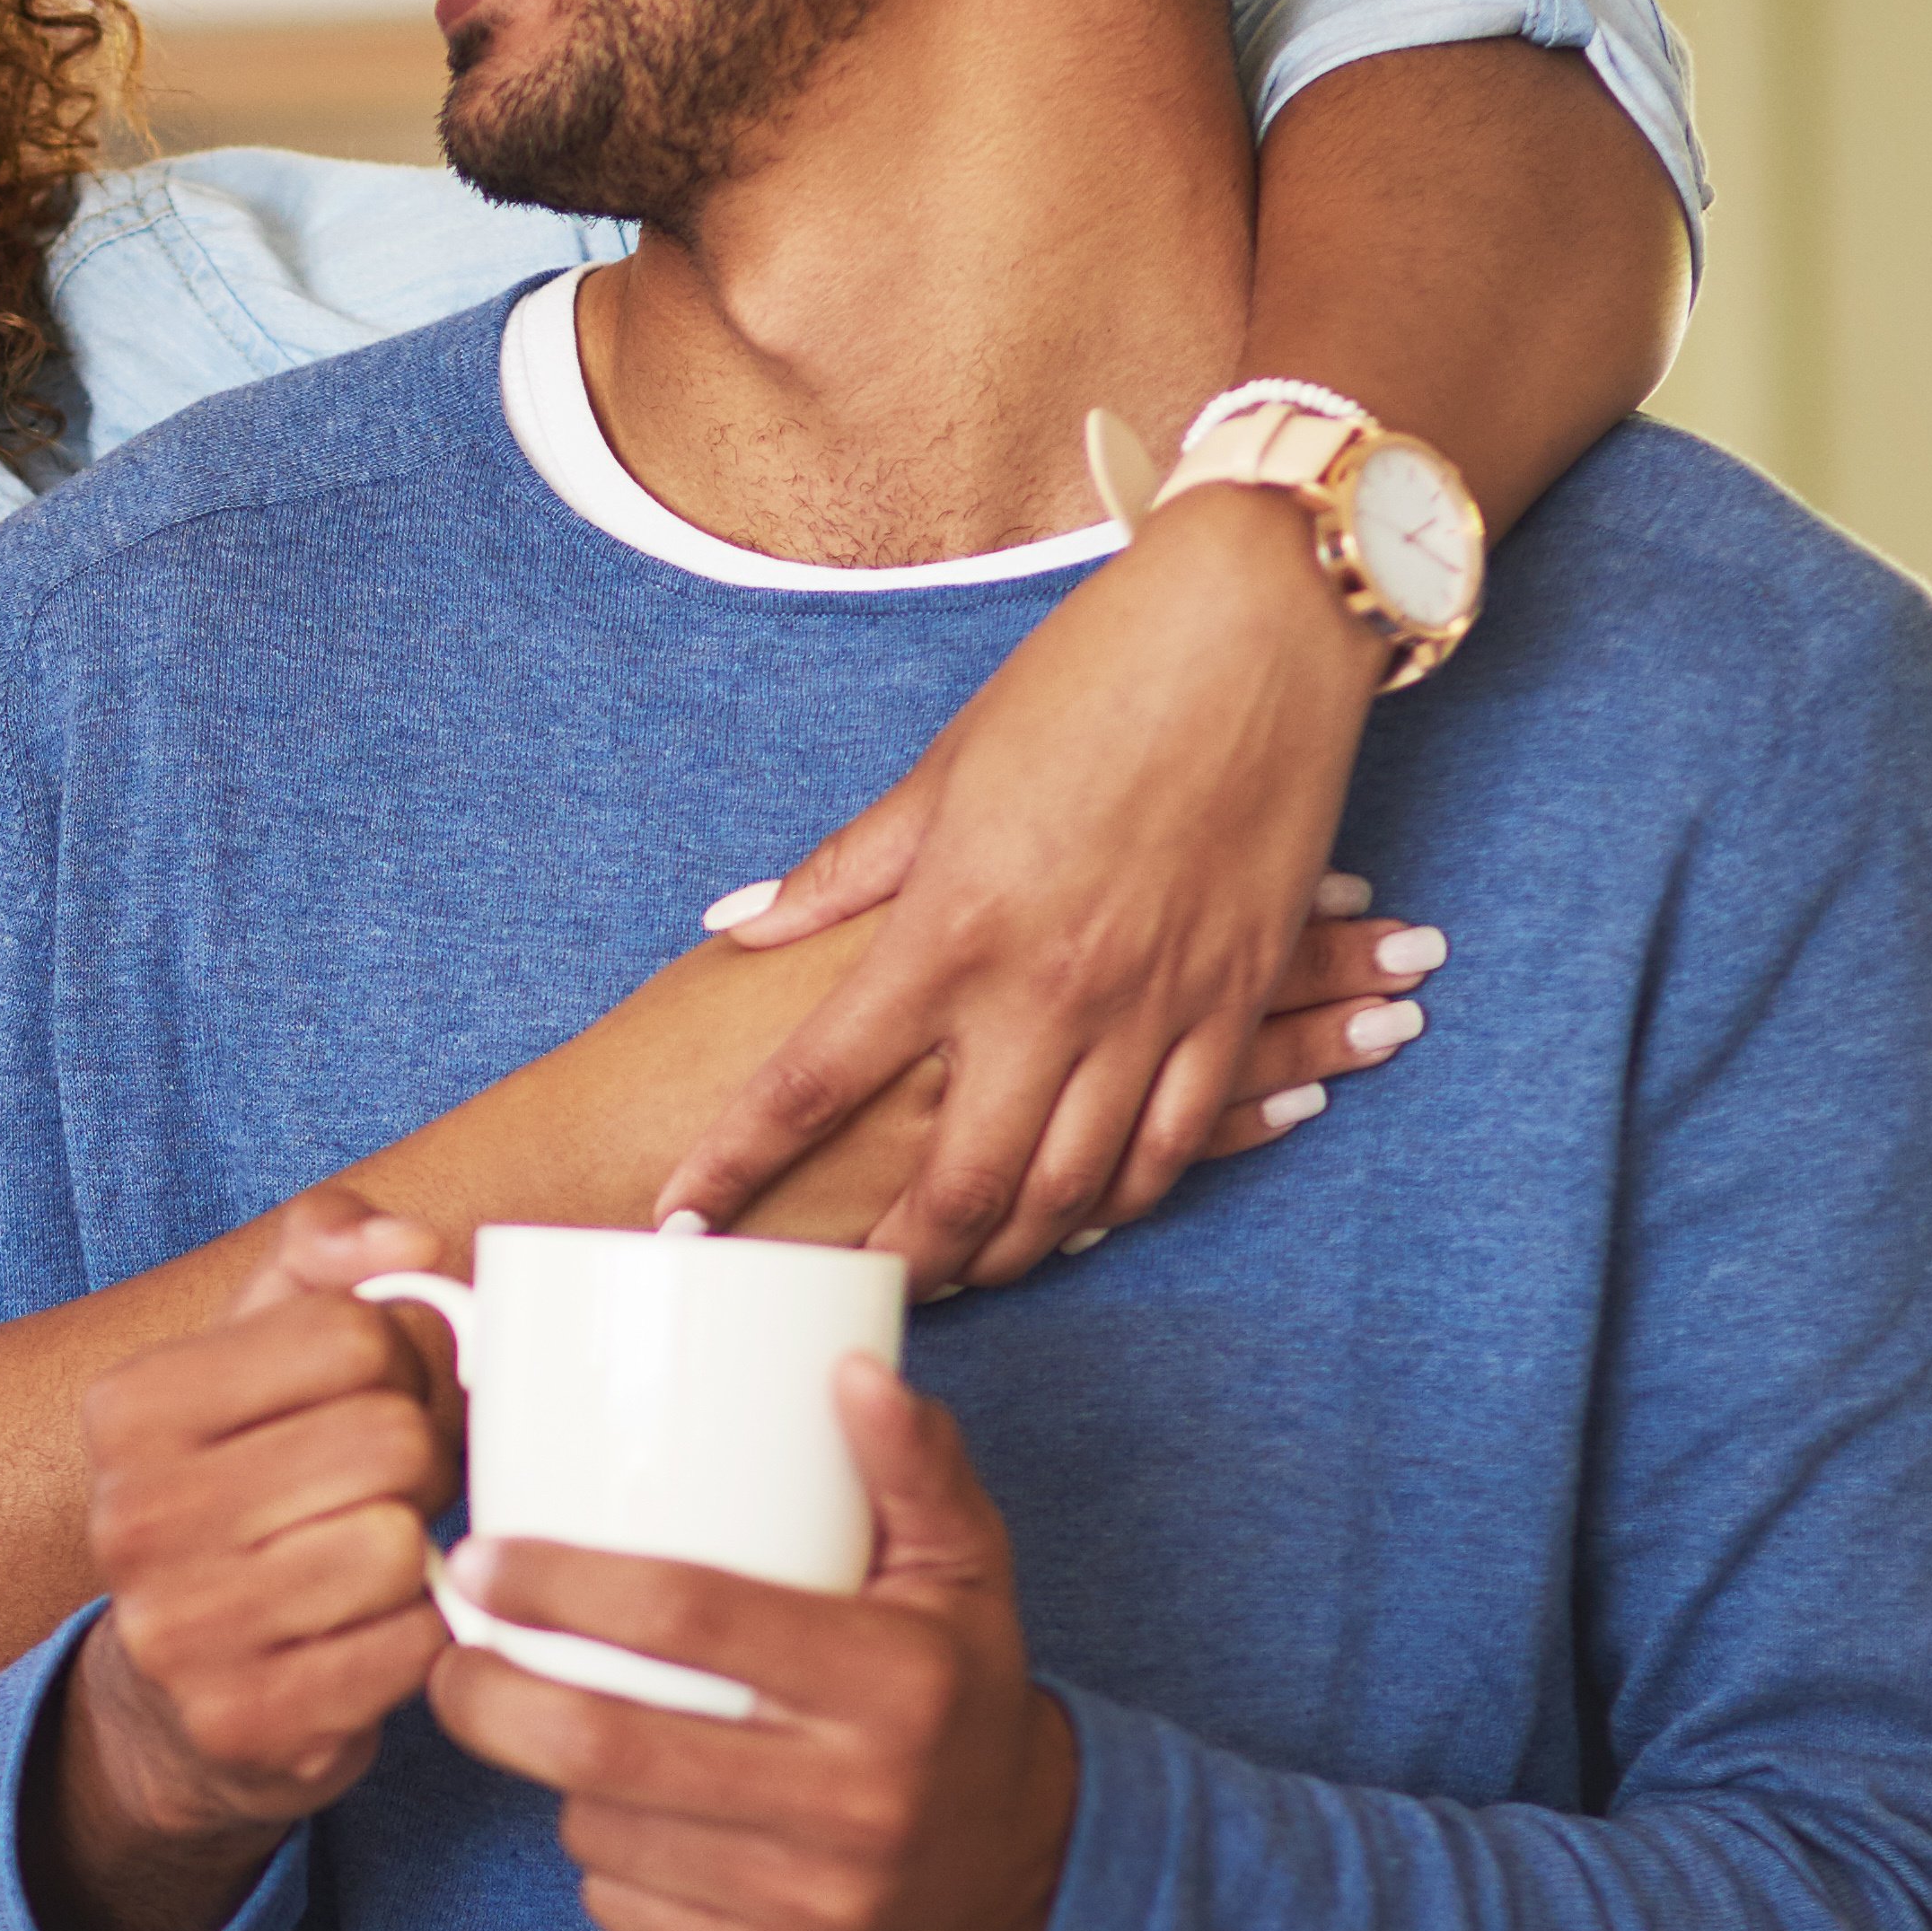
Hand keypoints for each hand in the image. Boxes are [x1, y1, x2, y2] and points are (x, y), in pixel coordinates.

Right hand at [42, 1187, 463, 1930]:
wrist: (172, 1692)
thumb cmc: (241, 1490)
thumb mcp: (254, 1349)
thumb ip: (324, 1253)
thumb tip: (413, 1245)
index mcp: (129, 1407)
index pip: (352, 1334)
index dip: (398, 1364)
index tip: (369, 1402)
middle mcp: (131, 1516)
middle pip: (388, 1440)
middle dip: (418, 1462)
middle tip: (386, 1490)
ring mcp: (178, 1631)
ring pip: (399, 1547)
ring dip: (417, 1556)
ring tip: (372, 1561)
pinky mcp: (242, 1724)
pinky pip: (410, 1649)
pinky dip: (419, 1638)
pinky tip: (370, 1634)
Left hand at [428, 1357, 1077, 1930]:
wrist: (1028, 1874)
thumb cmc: (960, 1693)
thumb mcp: (964, 1571)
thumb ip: (914, 1463)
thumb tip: (848, 1365)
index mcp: (893, 1685)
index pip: (690, 1617)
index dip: (563, 1584)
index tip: (479, 1560)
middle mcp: (857, 1804)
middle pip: (610, 1747)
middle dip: (493, 1697)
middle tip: (450, 1655)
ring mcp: (817, 1910)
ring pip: (603, 1834)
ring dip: (552, 1779)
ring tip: (557, 1730)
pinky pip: (627, 1915)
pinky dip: (599, 1864)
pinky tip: (621, 1820)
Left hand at [661, 488, 1396, 1279]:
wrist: (1251, 630)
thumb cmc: (1085, 682)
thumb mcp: (944, 773)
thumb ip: (844, 874)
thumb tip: (738, 927)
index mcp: (949, 927)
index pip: (813, 1079)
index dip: (738, 1162)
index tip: (680, 1221)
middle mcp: (1045, 990)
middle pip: (956, 1181)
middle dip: (895, 1260)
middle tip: (846, 1300)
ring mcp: (1148, 1006)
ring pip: (1073, 1189)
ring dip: (1011, 1252)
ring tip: (961, 1278)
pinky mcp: (1232, 1000)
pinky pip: (1178, 1144)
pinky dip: (1126, 1201)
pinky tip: (1086, 1222)